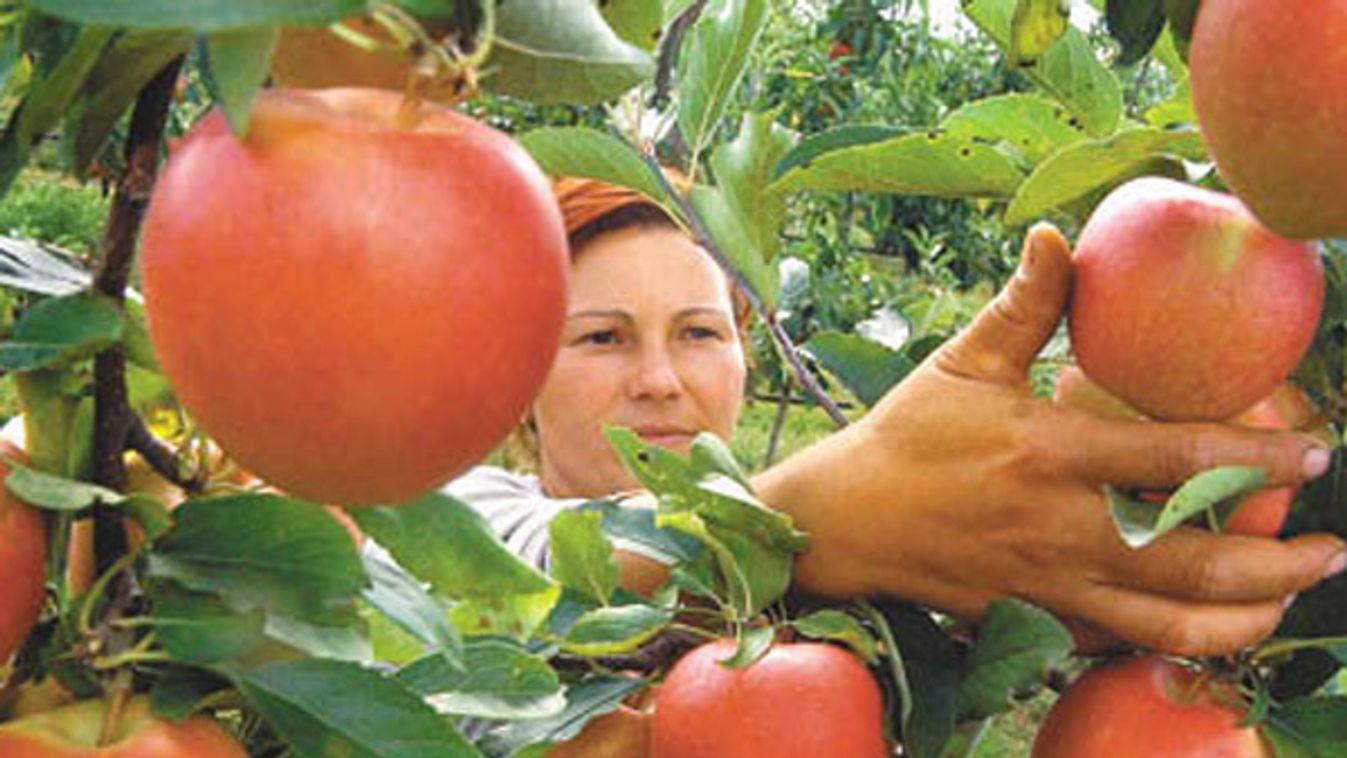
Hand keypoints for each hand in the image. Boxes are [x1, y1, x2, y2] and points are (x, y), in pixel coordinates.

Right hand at [757, 223, 1345, 655]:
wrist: (847, 522)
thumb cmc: (907, 436)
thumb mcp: (962, 362)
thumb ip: (1024, 304)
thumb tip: (1054, 232)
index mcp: (1050, 454)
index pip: (1178, 462)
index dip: (1260, 458)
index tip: (1314, 451)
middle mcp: (1060, 528)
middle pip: (1196, 563)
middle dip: (1279, 561)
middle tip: (1328, 542)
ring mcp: (1050, 583)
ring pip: (1170, 622)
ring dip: (1246, 617)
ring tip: (1289, 596)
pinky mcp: (1036, 616)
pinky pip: (1123, 642)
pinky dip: (1179, 642)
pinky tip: (1213, 625)